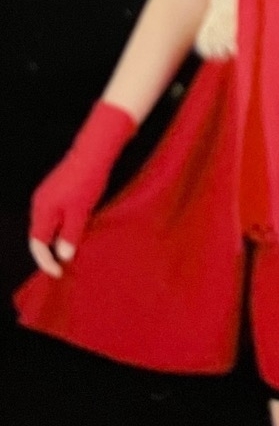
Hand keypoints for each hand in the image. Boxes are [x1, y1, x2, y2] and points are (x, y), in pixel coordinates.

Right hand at [29, 101, 136, 276]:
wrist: (93, 152)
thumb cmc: (87, 182)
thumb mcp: (80, 213)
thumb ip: (70, 235)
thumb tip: (62, 256)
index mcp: (42, 210)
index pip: (38, 243)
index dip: (46, 261)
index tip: (59, 273)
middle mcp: (40, 202)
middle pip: (40, 234)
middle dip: (51, 252)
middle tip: (65, 266)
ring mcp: (47, 194)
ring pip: (49, 224)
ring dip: (58, 239)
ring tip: (72, 251)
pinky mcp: (57, 189)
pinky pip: (55, 214)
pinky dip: (63, 226)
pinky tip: (76, 230)